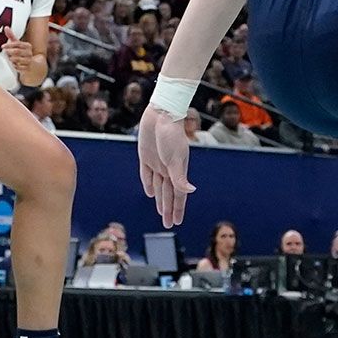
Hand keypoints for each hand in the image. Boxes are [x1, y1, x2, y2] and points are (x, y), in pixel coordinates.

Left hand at [0, 35, 36, 73]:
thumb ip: (12, 36)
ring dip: (11, 59)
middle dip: (9, 52)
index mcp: (27, 46)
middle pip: (17, 52)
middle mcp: (29, 53)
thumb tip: (6, 27)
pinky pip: (18, 67)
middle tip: (5, 53)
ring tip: (10, 58)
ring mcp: (28, 60)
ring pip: (17, 60)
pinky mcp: (27, 68)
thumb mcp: (18, 44)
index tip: (3, 46)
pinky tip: (13, 64)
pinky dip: (14, 66)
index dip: (9, 45)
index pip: (17, 44)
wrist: (32, 65)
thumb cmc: (23, 53)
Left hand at [137, 107, 195, 226]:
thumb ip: (180, 177)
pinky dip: (148, 185)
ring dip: (160, 200)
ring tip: (161, 212)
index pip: (178, 195)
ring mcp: (157, 163)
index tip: (177, 222)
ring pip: (158, 186)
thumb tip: (191, 190)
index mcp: (177, 170)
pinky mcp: (146, 156)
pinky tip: (150, 192)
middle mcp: (167, 169)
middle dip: (168, 210)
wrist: (161, 114)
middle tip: (168, 224)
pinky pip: (147, 175)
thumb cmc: (171, 134)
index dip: (177, 209)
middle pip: (168, 194)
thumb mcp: (175, 158)